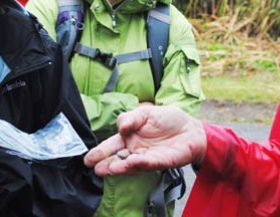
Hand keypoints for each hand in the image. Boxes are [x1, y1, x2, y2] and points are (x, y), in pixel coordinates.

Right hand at [84, 106, 206, 175]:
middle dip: (106, 163)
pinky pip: (149, 163)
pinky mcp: (161, 162)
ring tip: (110, 168)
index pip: (111, 146)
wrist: (191, 128)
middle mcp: (135, 150)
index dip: (100, 153)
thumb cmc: (168, 119)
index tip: (88, 159)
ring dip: (121, 166)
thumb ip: (130, 118)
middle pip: (118, 158)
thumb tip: (120, 127)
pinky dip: (141, 163)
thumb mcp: (146, 112)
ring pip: (131, 164)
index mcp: (129, 137)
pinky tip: (132, 162)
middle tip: (95, 168)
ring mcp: (147, 158)